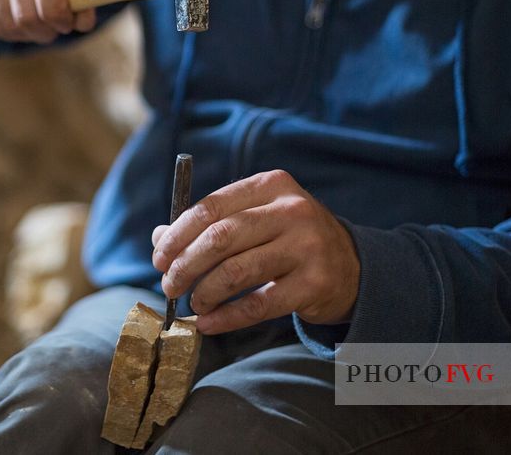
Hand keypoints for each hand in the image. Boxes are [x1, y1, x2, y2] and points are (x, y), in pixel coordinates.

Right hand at [0, 0, 94, 42]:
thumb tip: (82, 24)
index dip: (57, 11)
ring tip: (37, 27)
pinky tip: (18, 23)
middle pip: (26, 9)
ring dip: (26, 34)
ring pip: (8, 21)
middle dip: (43, 30)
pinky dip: (8, 32)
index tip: (65, 24)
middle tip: (52, 31)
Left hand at [151, 169, 359, 333]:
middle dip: (185, 265)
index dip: (178, 235)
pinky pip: (259, 305)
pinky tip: (208, 323)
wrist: (351, 266)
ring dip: (204, 292)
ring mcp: (307, 246)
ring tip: (193, 303)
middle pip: (220, 238)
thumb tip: (159, 237)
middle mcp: (291, 211)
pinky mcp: (315, 283)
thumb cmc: (289, 238)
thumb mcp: (256, 219)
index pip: (211, 207)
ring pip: (236, 272)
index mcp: (271, 185)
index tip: (159, 257)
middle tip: (169, 285)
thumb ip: (210, 224)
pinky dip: (226, 318)